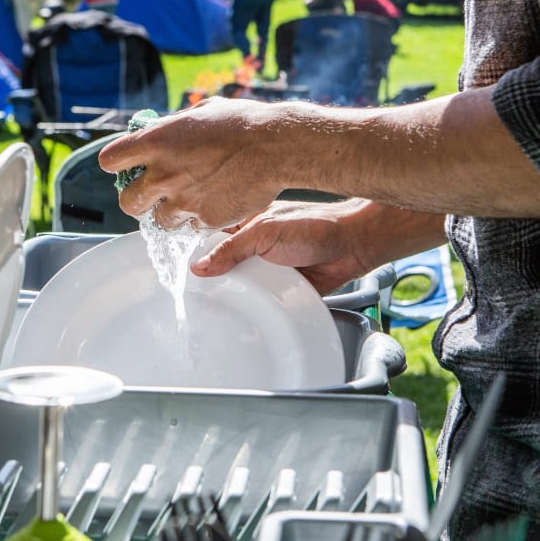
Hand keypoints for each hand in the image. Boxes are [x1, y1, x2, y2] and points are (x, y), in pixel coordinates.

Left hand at [98, 97, 287, 229]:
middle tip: (153, 195)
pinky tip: (215, 202)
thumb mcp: (200, 113)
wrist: (276, 146)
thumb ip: (174, 127)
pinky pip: (191, 227)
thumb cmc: (242, 123)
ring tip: (192, 198)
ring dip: (171, 213)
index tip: (128, 166)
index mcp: (155, 142)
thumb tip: (161, 130)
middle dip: (138, 200)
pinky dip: (199, 219)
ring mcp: (182, 201)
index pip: (110, 160)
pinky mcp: (203, 220)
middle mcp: (162, 174)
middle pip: (127, 203)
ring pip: (159, 221)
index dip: (118, 164)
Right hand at [191, 200, 372, 294]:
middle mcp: (255, 248)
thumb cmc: (315, 227)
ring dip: (237, 296)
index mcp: (247, 226)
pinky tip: (246, 315)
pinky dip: (257, 307)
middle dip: (216, 280)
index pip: (213, 240)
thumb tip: (200, 266)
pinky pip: (263, 300)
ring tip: (219, 309)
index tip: (186, 272)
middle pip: (225, 267)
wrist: (354, 246)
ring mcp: (269, 269)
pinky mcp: (283, 289)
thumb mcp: (265, 233)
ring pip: (243, 286)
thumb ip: (232, 249)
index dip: (199, 254)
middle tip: (199, 295)